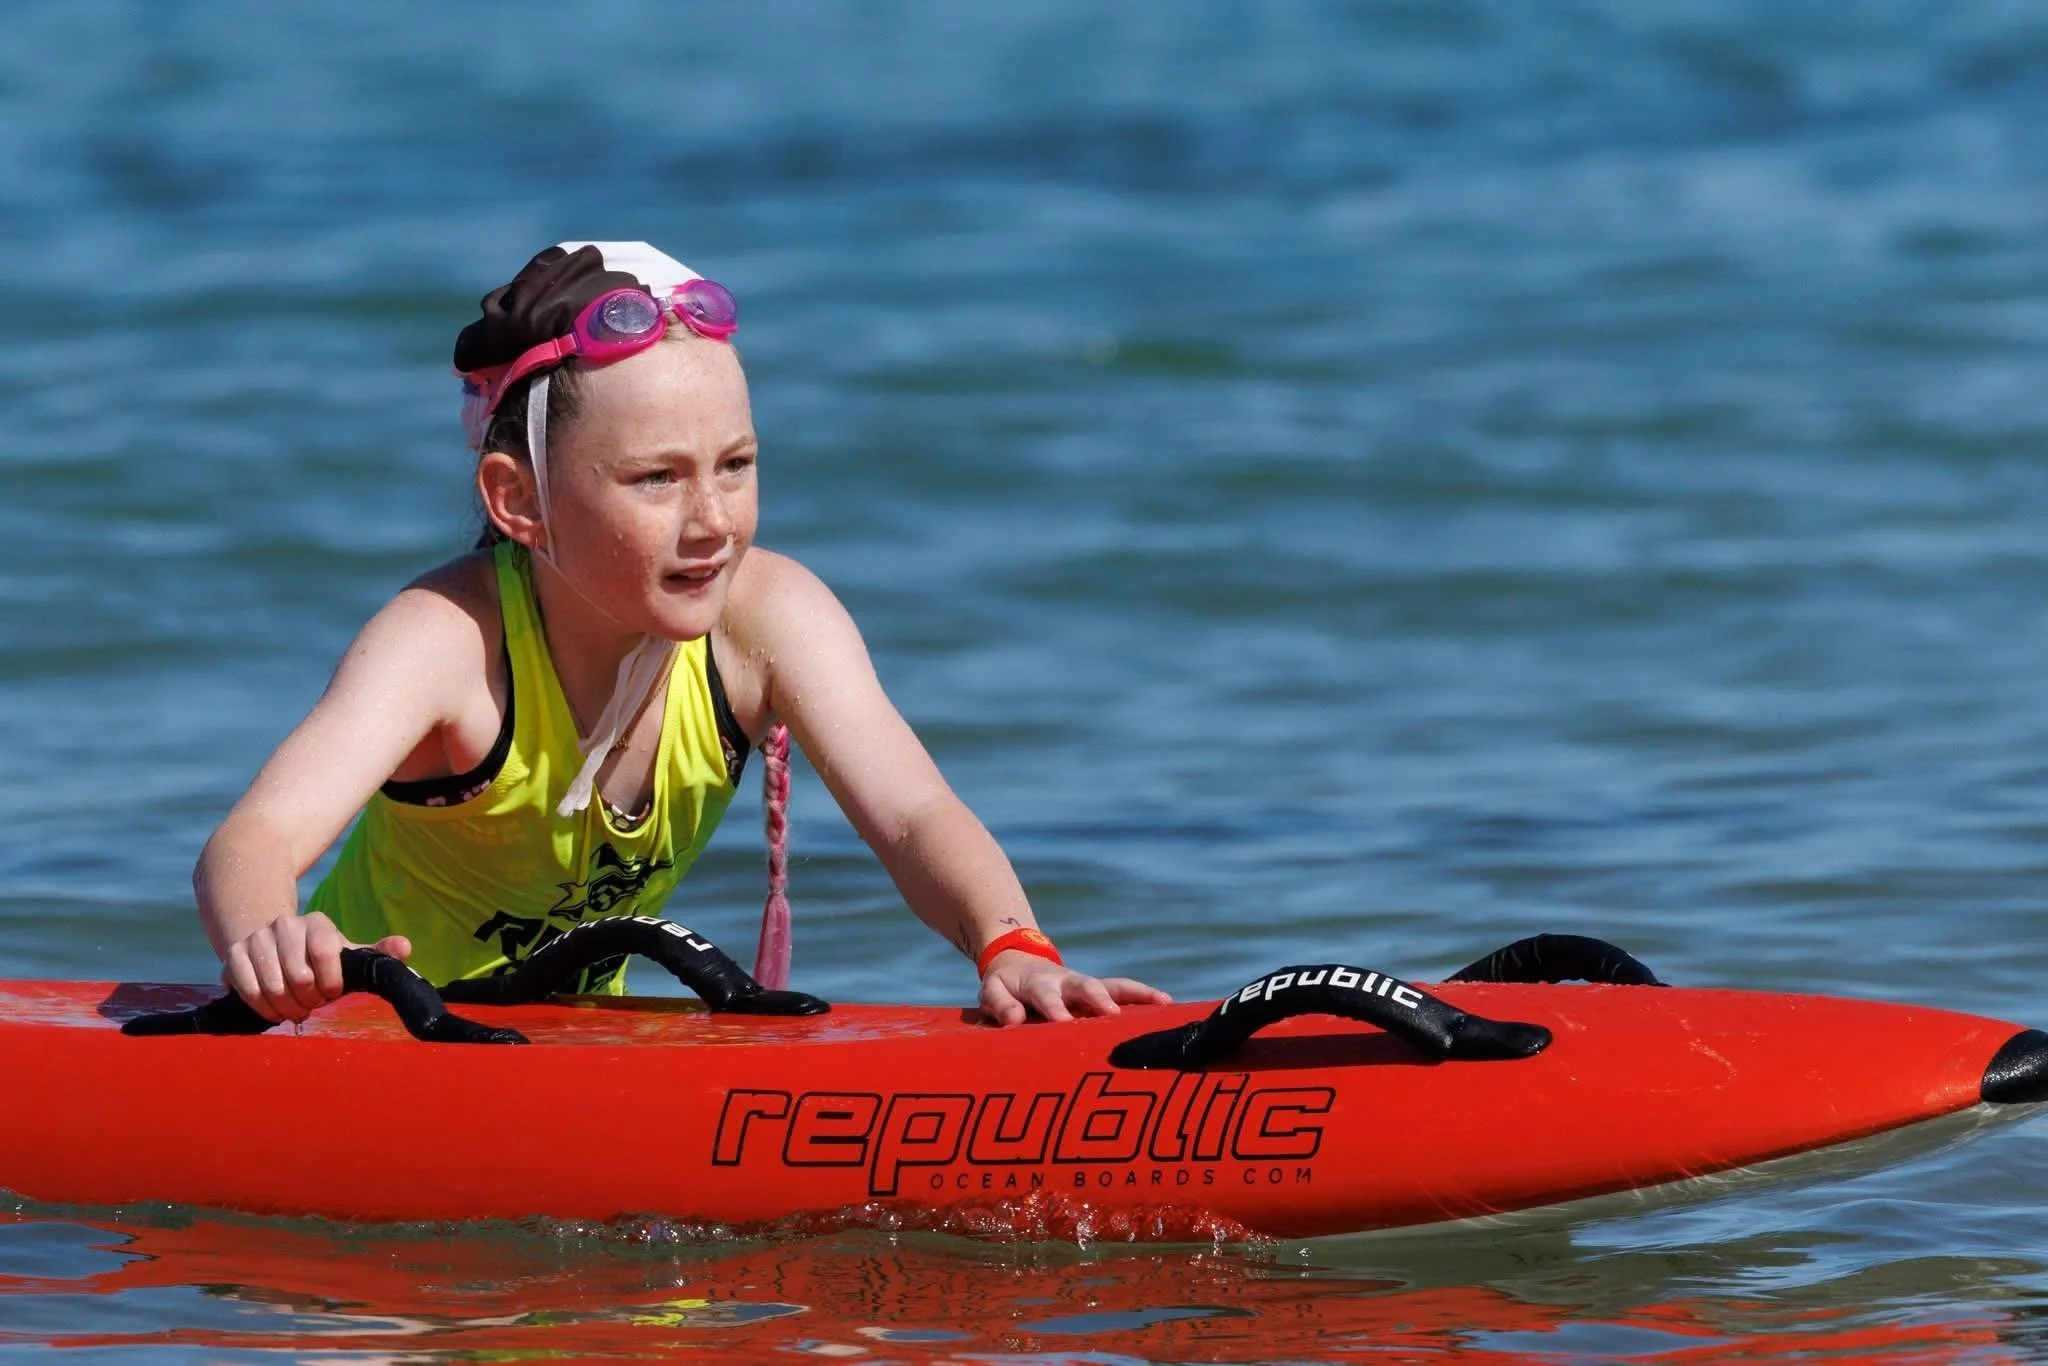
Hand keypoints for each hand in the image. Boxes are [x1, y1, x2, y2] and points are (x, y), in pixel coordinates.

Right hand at [221, 910, 411, 1023]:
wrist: (272, 945)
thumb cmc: (318, 958)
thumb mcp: (348, 953)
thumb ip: (377, 953)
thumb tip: (405, 947)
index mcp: (318, 924)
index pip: (327, 953)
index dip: (331, 982)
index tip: (331, 993)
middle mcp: (286, 925)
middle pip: (299, 977)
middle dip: (308, 1000)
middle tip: (311, 1003)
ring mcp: (257, 938)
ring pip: (274, 987)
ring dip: (286, 1008)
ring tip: (294, 1007)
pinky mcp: (234, 954)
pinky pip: (249, 991)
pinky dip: (264, 1008)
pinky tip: (273, 1008)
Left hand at [979, 951, 1170, 1026]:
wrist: (1018, 962)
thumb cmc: (1005, 987)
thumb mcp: (992, 993)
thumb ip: (1000, 1005)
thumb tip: (1013, 1021)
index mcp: (1037, 983)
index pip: (1045, 996)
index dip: (1054, 1008)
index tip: (1063, 1023)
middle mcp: (1066, 981)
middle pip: (1084, 986)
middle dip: (1098, 999)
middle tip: (1112, 1014)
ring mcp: (1086, 984)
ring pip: (1113, 985)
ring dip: (1135, 994)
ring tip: (1161, 1002)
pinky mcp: (1100, 990)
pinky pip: (1125, 990)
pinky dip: (1144, 995)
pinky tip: (1168, 1005)